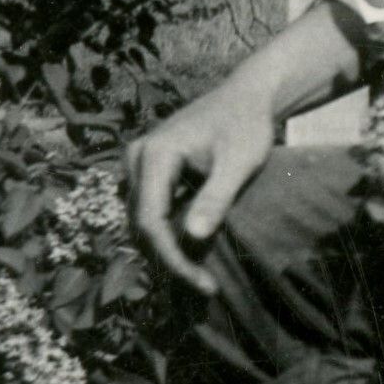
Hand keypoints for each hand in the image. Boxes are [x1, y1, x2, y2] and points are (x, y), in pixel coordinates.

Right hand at [125, 78, 275, 294]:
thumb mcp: (239, 162)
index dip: (173, 258)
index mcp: (155, 153)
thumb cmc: (247, 126)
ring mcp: (138, 162)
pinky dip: (168, 234)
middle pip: (141, 224)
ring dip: (167, 250)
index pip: (151, 220)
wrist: (245, 97)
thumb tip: (193, 236)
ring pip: (142, 220)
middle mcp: (136, 157)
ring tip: (202, 276)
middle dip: (170, 260)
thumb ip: (216, 196)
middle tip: (207, 287)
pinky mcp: (147, 169)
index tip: (204, 284)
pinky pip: (149, 210)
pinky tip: (194, 252)